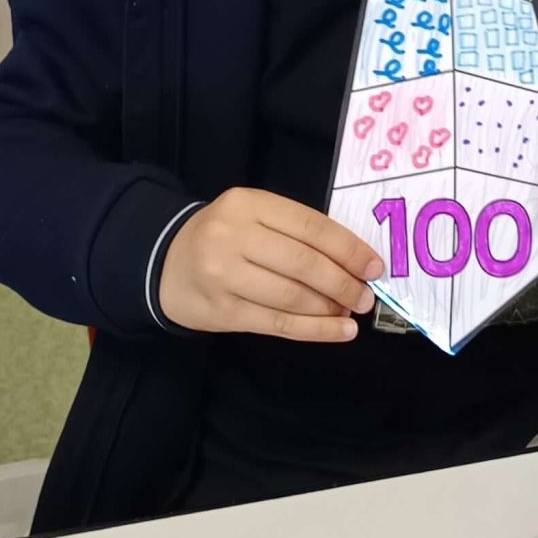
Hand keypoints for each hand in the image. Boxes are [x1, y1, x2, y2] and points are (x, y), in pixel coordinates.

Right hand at [157, 190, 382, 340]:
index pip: (311, 227)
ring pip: (293, 297)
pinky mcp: (223, 312)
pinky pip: (280, 323)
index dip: (349, 249)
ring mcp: (225, 276)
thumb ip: (297, 232)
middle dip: (343, 283)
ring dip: (331, 308)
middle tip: (365, 297)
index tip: (375, 267)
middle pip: (304, 263)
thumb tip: (354, 262)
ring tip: (350, 312)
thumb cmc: (223, 239)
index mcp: (249, 205)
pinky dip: (316, 330)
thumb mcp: (254, 217)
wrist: (163, 264)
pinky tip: (339, 332)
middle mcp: (234, 237)